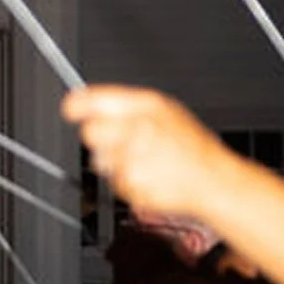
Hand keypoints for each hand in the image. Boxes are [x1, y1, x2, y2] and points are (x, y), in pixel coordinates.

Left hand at [63, 84, 225, 216]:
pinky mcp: (130, 184)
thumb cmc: (190, 146)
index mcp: (147, 106)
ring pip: (99, 159)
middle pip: (90, 132)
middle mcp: (137, 129)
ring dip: (114, 162)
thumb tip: (85, 99)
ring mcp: (133, 158)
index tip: (71, 108)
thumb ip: (125, 104)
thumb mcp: (164, 111)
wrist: (212, 180)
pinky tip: (147, 175)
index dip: (77, 104)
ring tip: (143, 160)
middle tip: (121, 142)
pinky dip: (125, 181)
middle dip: (100, 138)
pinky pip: (112, 181)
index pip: (94, 100)